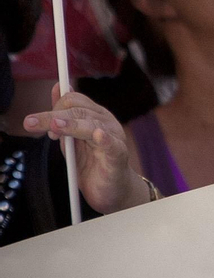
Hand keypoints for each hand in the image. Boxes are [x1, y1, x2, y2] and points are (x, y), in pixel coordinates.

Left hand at [22, 85, 150, 211]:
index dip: (53, 108)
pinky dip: (104, 139)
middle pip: (78, 111)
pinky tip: (98, 135)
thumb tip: (57, 87)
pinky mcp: (118, 156)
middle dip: (52, 116)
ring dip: (70, 125)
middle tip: (30, 123)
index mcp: (94, 116)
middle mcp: (105, 122)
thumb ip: (63, 115)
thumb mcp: (72, 138)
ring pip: (90, 125)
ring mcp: (114, 137)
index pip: (74, 100)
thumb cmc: (93, 163)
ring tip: (55, 127)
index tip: (36, 124)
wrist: (112, 190)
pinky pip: (111, 145)